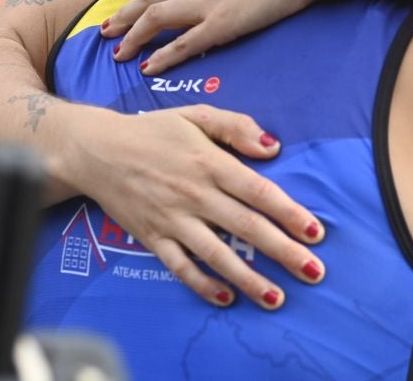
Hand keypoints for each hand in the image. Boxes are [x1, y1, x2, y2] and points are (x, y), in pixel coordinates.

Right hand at [70, 104, 325, 309]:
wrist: (96, 150)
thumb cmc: (154, 131)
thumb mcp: (196, 115)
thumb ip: (236, 127)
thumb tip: (273, 149)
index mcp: (210, 163)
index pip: (258, 192)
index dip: (289, 213)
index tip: (316, 232)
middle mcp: (195, 194)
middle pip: (246, 227)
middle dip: (283, 252)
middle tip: (314, 272)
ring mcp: (173, 219)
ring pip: (217, 254)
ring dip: (248, 278)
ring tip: (277, 297)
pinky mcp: (153, 238)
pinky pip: (181, 267)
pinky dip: (202, 284)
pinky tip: (226, 298)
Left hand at [103, 0, 311, 74]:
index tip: (135, 0)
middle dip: (125, 13)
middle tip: (106, 30)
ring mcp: (208, 2)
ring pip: (156, 17)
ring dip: (132, 34)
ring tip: (118, 53)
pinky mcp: (222, 24)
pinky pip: (183, 43)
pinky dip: (163, 55)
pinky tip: (148, 68)